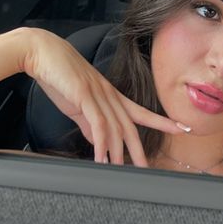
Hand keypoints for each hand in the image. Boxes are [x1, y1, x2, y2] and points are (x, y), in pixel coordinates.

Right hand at [21, 28, 189, 165]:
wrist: (41, 52)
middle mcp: (108, 95)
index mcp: (110, 95)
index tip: (181, 128)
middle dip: (140, 149)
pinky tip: (100, 158)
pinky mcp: (83, 96)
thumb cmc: (58, 76)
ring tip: (120, 171)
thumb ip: (88, 123)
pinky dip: (100, 143)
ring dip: (117, 152)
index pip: (141, 111)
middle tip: (148, 169)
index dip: (161, 121)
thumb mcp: (77, 104)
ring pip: (115, 128)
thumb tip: (98, 141)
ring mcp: (97, 94)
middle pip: (131, 126)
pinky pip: (97, 124)